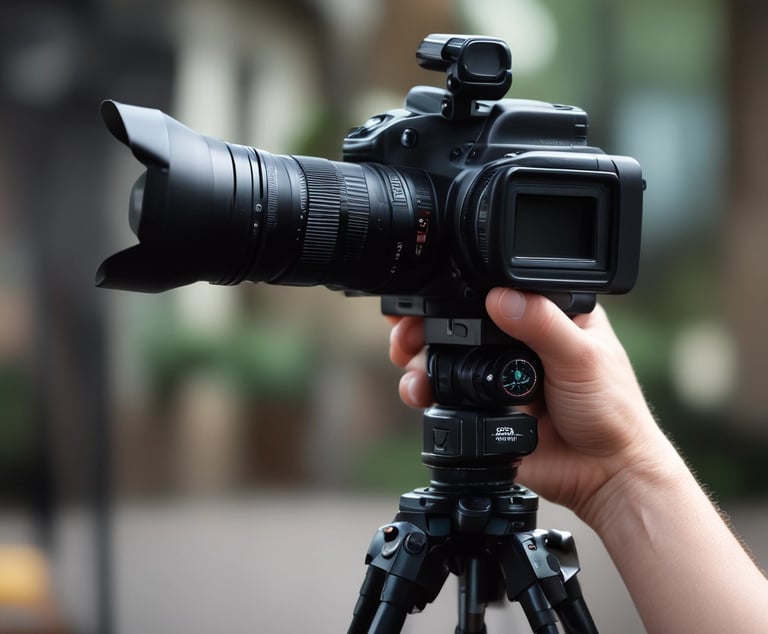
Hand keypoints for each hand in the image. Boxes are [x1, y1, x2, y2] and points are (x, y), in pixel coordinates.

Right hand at [389, 288, 663, 525]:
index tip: (430, 291)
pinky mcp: (484, 408)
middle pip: (461, 322)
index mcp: (547, 315)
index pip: (497, 290)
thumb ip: (543, 325)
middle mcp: (518, 341)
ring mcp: (499, 376)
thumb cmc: (612, 412)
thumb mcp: (582, 358)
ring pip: (448, 358)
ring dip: (421, 359)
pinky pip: (448, 396)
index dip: (461, 289)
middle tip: (407, 332)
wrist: (606, 475)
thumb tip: (500, 297)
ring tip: (410, 365)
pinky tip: (419, 392)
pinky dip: (428, 392)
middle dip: (426, 324)